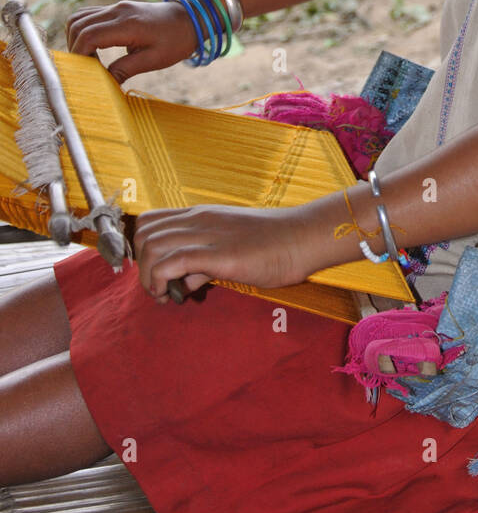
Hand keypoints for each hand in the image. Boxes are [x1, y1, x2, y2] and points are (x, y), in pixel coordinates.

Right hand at [65, 0, 198, 83]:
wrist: (191, 18)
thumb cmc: (176, 40)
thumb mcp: (154, 60)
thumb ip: (125, 69)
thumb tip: (103, 83)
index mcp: (127, 24)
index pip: (88, 36)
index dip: (79, 55)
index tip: (82, 72)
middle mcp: (117, 11)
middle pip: (77, 25)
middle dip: (74, 48)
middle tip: (84, 68)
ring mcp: (116, 7)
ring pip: (79, 17)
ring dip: (75, 37)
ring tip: (87, 59)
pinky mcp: (117, 8)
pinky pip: (89, 14)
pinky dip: (83, 30)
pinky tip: (93, 47)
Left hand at [133, 203, 302, 302]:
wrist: (302, 238)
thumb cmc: (274, 245)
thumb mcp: (231, 249)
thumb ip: (203, 264)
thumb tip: (184, 282)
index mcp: (201, 215)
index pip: (151, 220)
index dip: (141, 248)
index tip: (153, 272)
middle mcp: (198, 219)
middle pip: (143, 232)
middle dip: (141, 265)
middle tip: (158, 287)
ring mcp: (207, 234)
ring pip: (152, 246)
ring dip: (148, 277)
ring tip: (163, 295)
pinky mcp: (217, 253)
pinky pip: (172, 261)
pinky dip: (161, 281)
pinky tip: (173, 296)